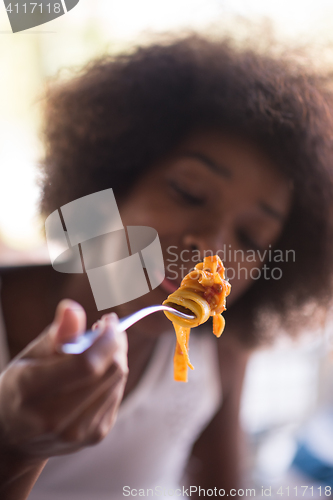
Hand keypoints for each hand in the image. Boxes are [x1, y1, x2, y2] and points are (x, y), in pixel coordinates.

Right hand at [0, 300, 127, 460]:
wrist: (14, 436)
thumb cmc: (21, 387)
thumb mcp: (29, 357)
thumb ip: (56, 335)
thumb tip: (73, 308)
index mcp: (33, 393)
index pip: (87, 364)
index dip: (106, 338)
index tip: (108, 319)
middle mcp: (57, 419)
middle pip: (109, 371)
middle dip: (115, 343)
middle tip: (106, 328)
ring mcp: (79, 432)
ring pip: (118, 380)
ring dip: (117, 356)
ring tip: (100, 347)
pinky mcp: (95, 435)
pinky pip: (118, 393)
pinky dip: (113, 375)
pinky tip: (98, 370)